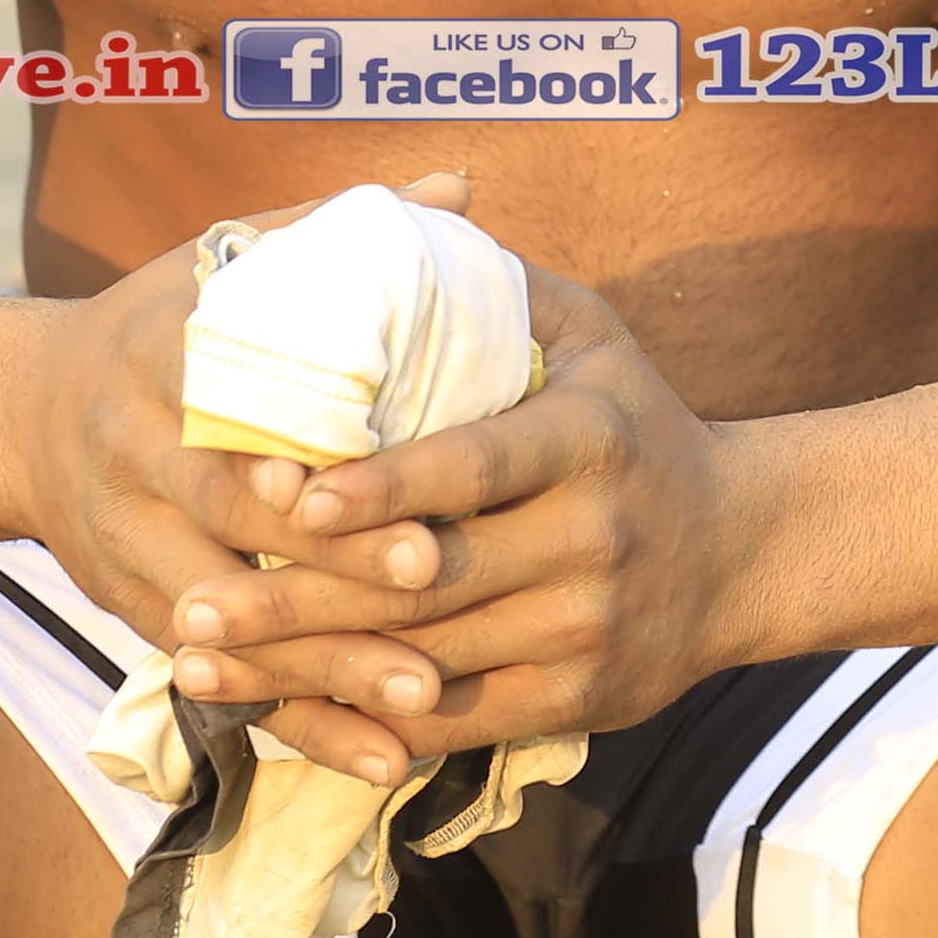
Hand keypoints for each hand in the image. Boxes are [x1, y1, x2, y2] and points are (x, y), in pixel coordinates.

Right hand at [0, 179, 485, 750]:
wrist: (17, 414)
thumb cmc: (162, 326)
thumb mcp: (225, 259)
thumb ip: (338, 231)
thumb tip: (461, 188)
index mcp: (160, 357)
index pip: (235, 416)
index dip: (311, 460)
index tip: (397, 486)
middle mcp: (131, 453)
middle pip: (234, 523)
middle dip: (334, 565)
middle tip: (436, 584)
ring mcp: (125, 545)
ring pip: (231, 621)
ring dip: (325, 669)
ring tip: (425, 702)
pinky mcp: (138, 614)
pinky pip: (228, 683)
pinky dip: (303, 728)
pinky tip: (384, 762)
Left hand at [160, 258, 758, 788]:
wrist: (744, 552)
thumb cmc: (634, 426)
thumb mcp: (594, 338)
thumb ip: (499, 290)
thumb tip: (405, 214)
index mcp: (588, 437)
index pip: (473, 465)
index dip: (382, 486)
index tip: (293, 494)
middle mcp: (593, 538)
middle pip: (426, 582)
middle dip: (298, 598)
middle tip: (193, 602)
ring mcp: (586, 630)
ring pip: (423, 661)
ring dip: (304, 669)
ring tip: (199, 661)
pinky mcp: (576, 702)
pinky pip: (454, 722)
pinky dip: (360, 722)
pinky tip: (279, 712)